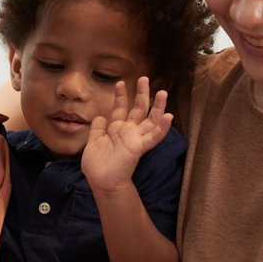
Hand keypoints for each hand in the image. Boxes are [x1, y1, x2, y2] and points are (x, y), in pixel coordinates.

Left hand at [80, 77, 172, 193]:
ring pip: (151, 120)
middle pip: (138, 110)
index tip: (120, 82)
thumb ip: (97, 129)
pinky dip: (162, 128)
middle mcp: (128, 132)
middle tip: (144, 78)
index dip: (121, 96)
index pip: (120, 109)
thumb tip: (100, 116)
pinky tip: (169, 117)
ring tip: (162, 93)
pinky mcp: (139, 148)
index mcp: (116, 129)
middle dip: (141, 94)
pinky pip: (153, 137)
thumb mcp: (93, 142)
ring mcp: (135, 139)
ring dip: (158, 107)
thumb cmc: (97, 166)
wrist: (101, 182)